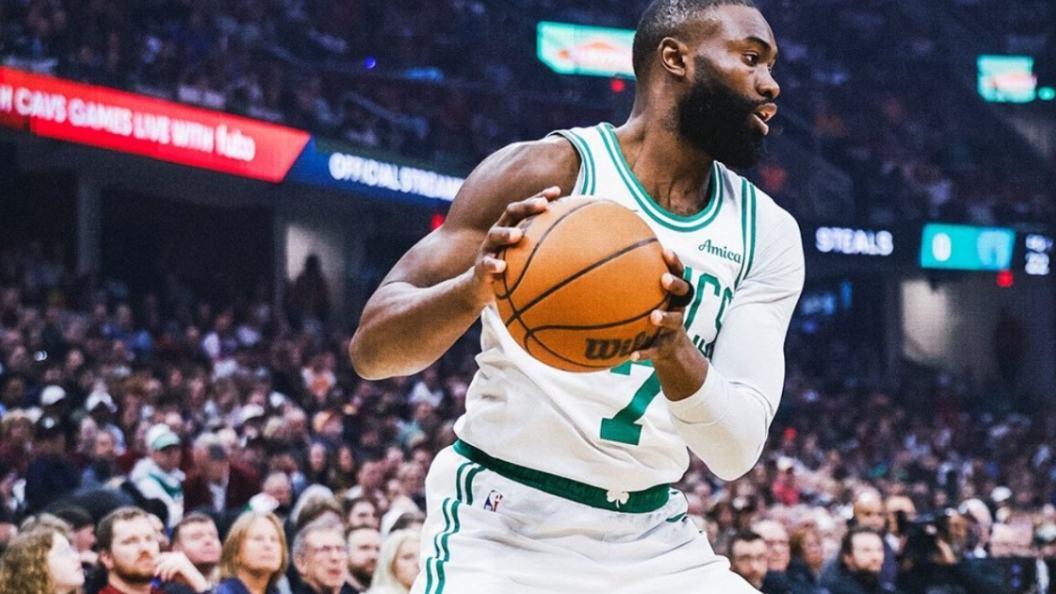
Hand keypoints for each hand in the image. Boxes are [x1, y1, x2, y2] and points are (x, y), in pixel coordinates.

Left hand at [154, 551, 209, 591]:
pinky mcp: (182, 565)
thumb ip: (166, 565)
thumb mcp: (173, 569)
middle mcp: (178, 555)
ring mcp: (181, 559)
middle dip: (158, 567)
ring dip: (163, 574)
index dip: (157, 559)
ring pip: (166, 565)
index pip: (163, 554)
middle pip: (163, 559)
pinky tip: (169, 579)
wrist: (194, 579)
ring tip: (163, 579)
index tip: (153, 566)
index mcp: (177, 554)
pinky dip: (168, 575)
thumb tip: (154, 564)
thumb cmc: (182, 575)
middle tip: (155, 574)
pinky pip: (171, 570)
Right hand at [470, 186, 561, 306]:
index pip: (526, 207)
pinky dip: (493, 264)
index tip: (556, 191)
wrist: (482, 286)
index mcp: (512, 225)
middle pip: (511, 212)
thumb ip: (546, 246)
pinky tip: (502, 267)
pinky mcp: (480, 267)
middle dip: (526, 206)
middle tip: (542, 205)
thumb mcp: (526, 255)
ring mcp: (488, 248)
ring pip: (495, 235)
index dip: (540, 196)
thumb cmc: (512, 266)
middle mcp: (499, 232)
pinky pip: (486, 265)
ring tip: (518, 235)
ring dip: (506, 233)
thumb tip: (579, 243)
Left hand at [630, 249, 704, 398]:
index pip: (678, 273)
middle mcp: (677, 307)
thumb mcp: (647, 300)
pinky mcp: (665, 347)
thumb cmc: (651, 315)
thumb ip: (633, 284)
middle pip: (683, 293)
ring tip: (654, 317)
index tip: (665, 251)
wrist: (668, 349)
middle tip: (664, 279)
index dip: (674, 262)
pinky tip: (632, 355)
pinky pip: (655, 350)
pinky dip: (644, 353)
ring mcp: (674, 328)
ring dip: (665, 318)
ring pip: (674, 321)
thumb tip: (601, 261)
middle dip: (675, 284)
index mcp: (673, 294)